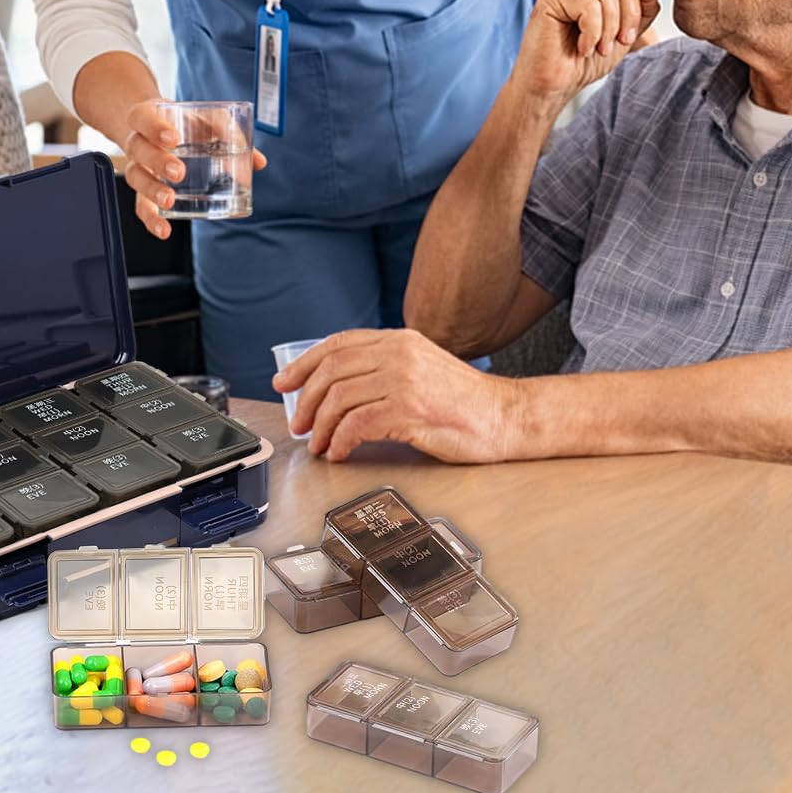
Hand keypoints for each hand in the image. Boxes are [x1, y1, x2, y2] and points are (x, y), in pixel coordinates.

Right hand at [122, 99, 266, 238]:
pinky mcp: (143, 190)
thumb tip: (258, 162)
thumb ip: (230, 134)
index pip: (142, 118)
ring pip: (136, 178)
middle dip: (158, 161)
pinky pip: (141, 205)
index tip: (173, 138)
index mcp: (148, 118)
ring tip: (169, 201)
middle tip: (179, 172)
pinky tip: (164, 231)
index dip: (154, 127)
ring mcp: (138, 167)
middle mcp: (138, 142)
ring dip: (152, 190)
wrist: (156, 128)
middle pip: (139, 150)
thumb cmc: (184, 123)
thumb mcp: (204, 118)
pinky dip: (151, 220)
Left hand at [272, 328, 522, 462]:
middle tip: (299, 424)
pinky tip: (340, 452)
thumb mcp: (421, 368)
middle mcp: (399, 353)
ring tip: (319, 445)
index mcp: (400, 340)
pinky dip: (340, 440)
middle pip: (331, 370)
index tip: (285, 382)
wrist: (506, 417)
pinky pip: (357, 424)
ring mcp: (404, 379)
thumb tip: (336, 389)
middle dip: (306, 400)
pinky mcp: (410, 409)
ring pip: (339, 398)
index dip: (304, 363)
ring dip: (321, 426)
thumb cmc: (464, 402)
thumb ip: (384, 369)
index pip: (338, 344)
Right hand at [511, 0, 664, 109]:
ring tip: (601, 48)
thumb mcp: (625, 31)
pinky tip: (584, 49)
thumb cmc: (585, 61)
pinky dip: (593, 33)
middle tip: (622, 40)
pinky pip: (588, 6)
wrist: (553, 86)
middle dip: (630, 11)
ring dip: (611, 26)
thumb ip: (642, 6)